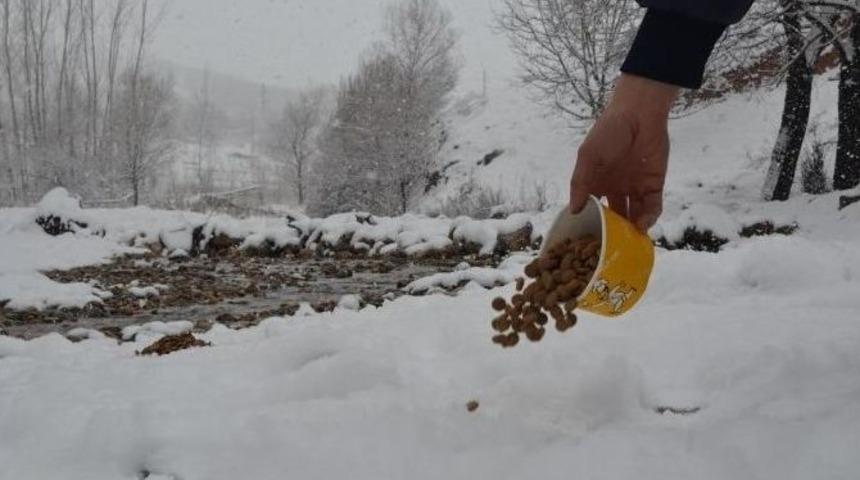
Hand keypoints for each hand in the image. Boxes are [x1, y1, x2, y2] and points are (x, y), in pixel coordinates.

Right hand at [570, 74, 679, 231]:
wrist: (639, 114)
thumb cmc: (608, 132)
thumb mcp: (587, 157)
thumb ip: (580, 184)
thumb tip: (573, 210)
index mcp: (597, 183)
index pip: (593, 209)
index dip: (591, 224)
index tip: (589, 241)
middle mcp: (615, 188)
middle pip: (615, 217)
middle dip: (615, 232)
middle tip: (613, 246)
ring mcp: (635, 187)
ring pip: (635, 215)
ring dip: (633, 228)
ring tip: (630, 241)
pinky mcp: (654, 185)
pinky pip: (653, 206)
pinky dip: (650, 217)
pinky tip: (644, 224)